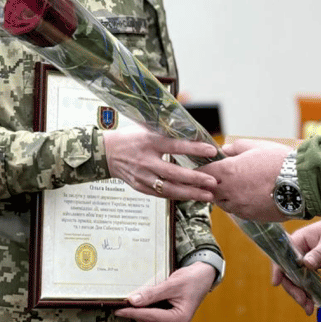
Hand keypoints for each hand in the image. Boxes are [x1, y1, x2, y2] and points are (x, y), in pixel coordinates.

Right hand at [102, 127, 216, 201]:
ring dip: (190, 193)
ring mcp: (143, 176)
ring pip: (169, 188)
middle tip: (213, 181)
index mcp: (149, 141)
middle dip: (196, 178)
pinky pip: (162, 194)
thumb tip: (189, 125)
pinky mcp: (141, 187)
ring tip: (208, 195)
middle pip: (174, 173)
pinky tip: (192, 196)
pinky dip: (178, 196)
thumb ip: (166, 128)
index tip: (212, 150)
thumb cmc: (130, 137)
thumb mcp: (146, 127)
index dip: (195, 148)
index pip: (175, 146)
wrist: (106, 152)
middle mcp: (146, 160)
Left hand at [114, 260, 215, 321]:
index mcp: (179, 319)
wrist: (203, 276)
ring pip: (149, 321)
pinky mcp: (171, 319)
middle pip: (148, 321)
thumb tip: (133, 301)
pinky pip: (154, 317)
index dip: (132, 312)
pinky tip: (141, 301)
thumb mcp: (171, 284)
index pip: (150, 317)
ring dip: (140, 311)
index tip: (118, 309)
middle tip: (120, 301)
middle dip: (134, 312)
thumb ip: (152, 294)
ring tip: (129, 301)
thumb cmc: (192, 279)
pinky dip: (146, 310)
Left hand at [197, 137, 293, 220]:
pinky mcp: (250, 216)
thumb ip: (236, 148)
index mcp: (228, 171)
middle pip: (208, 190)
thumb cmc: (279, 161)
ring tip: (234, 187)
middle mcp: (230, 191)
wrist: (301, 183)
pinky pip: (236, 211)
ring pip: (222, 203)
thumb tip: (224, 150)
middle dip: (210, 184)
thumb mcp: (256, 146)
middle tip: (217, 178)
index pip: (202, 172)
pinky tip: (246, 196)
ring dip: (223, 195)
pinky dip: (236, 204)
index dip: (202, 169)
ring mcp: (239, 206)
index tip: (204, 167)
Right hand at [271, 220, 320, 314]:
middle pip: (288, 273)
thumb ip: (320, 253)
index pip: (283, 255)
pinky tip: (315, 304)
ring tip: (309, 308)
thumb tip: (305, 264)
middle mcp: (299, 253)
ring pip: (298, 282)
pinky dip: (310, 296)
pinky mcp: (316, 273)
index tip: (277, 282)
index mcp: (299, 240)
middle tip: (302, 300)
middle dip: (293, 288)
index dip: (278, 268)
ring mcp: (307, 265)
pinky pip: (309, 286)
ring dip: (301, 295)